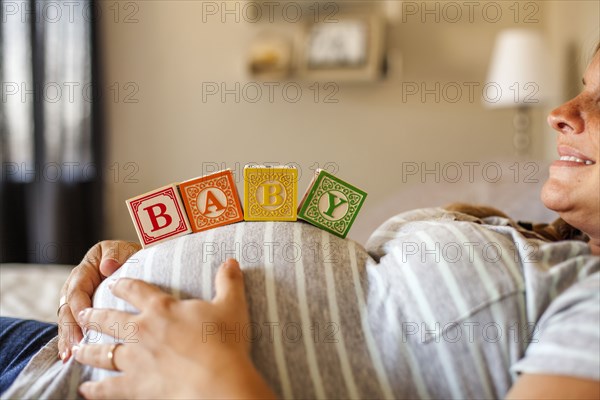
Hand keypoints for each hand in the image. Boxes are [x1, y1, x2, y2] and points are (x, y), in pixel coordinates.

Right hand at [57, 240, 140, 361]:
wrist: (138, 263)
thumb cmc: (131, 256)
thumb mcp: (124, 250)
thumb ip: (115, 255)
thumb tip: (108, 266)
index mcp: (85, 269)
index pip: (77, 289)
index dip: (79, 305)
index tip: (84, 319)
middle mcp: (77, 285)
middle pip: (68, 308)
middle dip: (70, 327)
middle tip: (75, 345)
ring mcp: (78, 301)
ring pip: (68, 320)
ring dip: (68, 338)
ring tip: (69, 355)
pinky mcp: (84, 313)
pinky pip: (75, 327)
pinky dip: (71, 341)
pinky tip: (70, 356)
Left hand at [74, 259, 274, 399]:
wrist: (217, 380)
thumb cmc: (224, 342)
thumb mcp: (231, 305)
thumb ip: (229, 281)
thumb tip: (232, 261)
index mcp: (162, 309)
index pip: (136, 290)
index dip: (123, 284)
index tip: (114, 283)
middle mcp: (142, 331)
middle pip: (111, 320)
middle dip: (95, 315)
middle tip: (83, 313)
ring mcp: (135, 359)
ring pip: (103, 352)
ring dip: (89, 349)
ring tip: (77, 349)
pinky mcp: (135, 386)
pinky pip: (109, 387)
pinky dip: (95, 389)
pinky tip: (85, 389)